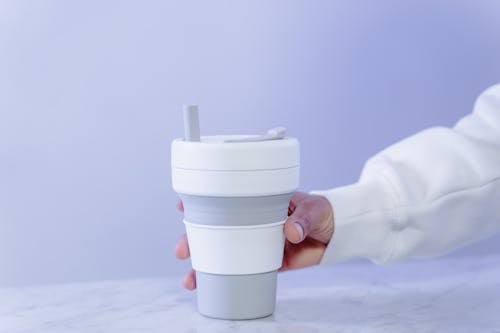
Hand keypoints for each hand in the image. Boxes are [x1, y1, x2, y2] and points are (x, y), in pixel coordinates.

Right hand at [174, 192, 333, 289]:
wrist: (338, 232)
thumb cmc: (323, 211)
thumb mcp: (314, 208)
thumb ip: (303, 218)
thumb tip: (290, 231)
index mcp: (260, 202)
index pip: (226, 200)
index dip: (202, 203)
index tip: (183, 206)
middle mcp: (253, 221)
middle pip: (217, 230)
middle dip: (195, 239)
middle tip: (182, 249)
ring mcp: (258, 242)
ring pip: (225, 252)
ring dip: (206, 263)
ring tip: (191, 278)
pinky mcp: (268, 260)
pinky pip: (244, 269)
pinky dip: (228, 277)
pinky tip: (212, 285)